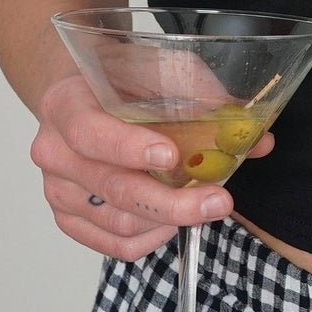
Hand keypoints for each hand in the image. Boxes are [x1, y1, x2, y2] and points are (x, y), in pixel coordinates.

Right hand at [30, 75, 272, 260]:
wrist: (84, 92)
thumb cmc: (123, 79)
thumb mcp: (161, 67)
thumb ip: (206, 99)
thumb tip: (257, 140)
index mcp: (65, 103)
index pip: (89, 132)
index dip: (129, 148)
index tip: (171, 157)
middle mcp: (53, 151)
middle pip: (112, 187)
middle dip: (172, 201)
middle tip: (219, 201)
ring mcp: (57, 189)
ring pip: (119, 221)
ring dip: (170, 219)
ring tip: (206, 203)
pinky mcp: (69, 218)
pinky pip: (115, 243)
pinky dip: (154, 237)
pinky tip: (175, 219)